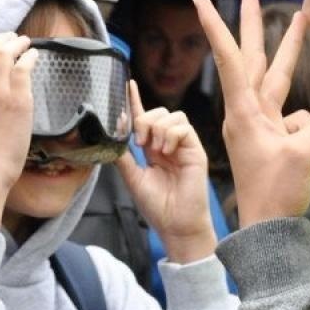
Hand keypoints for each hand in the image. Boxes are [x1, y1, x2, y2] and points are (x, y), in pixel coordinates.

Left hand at [115, 81, 215, 262]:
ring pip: (173, 115)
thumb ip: (123, 157)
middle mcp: (169, 144)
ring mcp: (184, 146)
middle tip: (141, 143)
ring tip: (155, 151)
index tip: (128, 84)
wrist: (176, 224)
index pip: (144, 119)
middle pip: (159, 112)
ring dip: (158, 128)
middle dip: (145, 120)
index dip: (136, 101)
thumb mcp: (133, 179)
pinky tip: (165, 151)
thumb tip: (114, 133)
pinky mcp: (196, 150)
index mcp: (153, 149)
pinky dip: (170, 135)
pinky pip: (184, 127)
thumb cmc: (157, 207)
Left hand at [193, 0, 309, 226]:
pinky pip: (304, 125)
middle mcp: (250, 112)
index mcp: (245, 111)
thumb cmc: (276, 193)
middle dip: (254, 23)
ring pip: (286, 90)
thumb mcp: (303, 153)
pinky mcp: (277, 139)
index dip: (217, 26)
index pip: (229, 59)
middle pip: (255, 57)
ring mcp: (264, 125)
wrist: (269, 230)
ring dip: (307, 108)